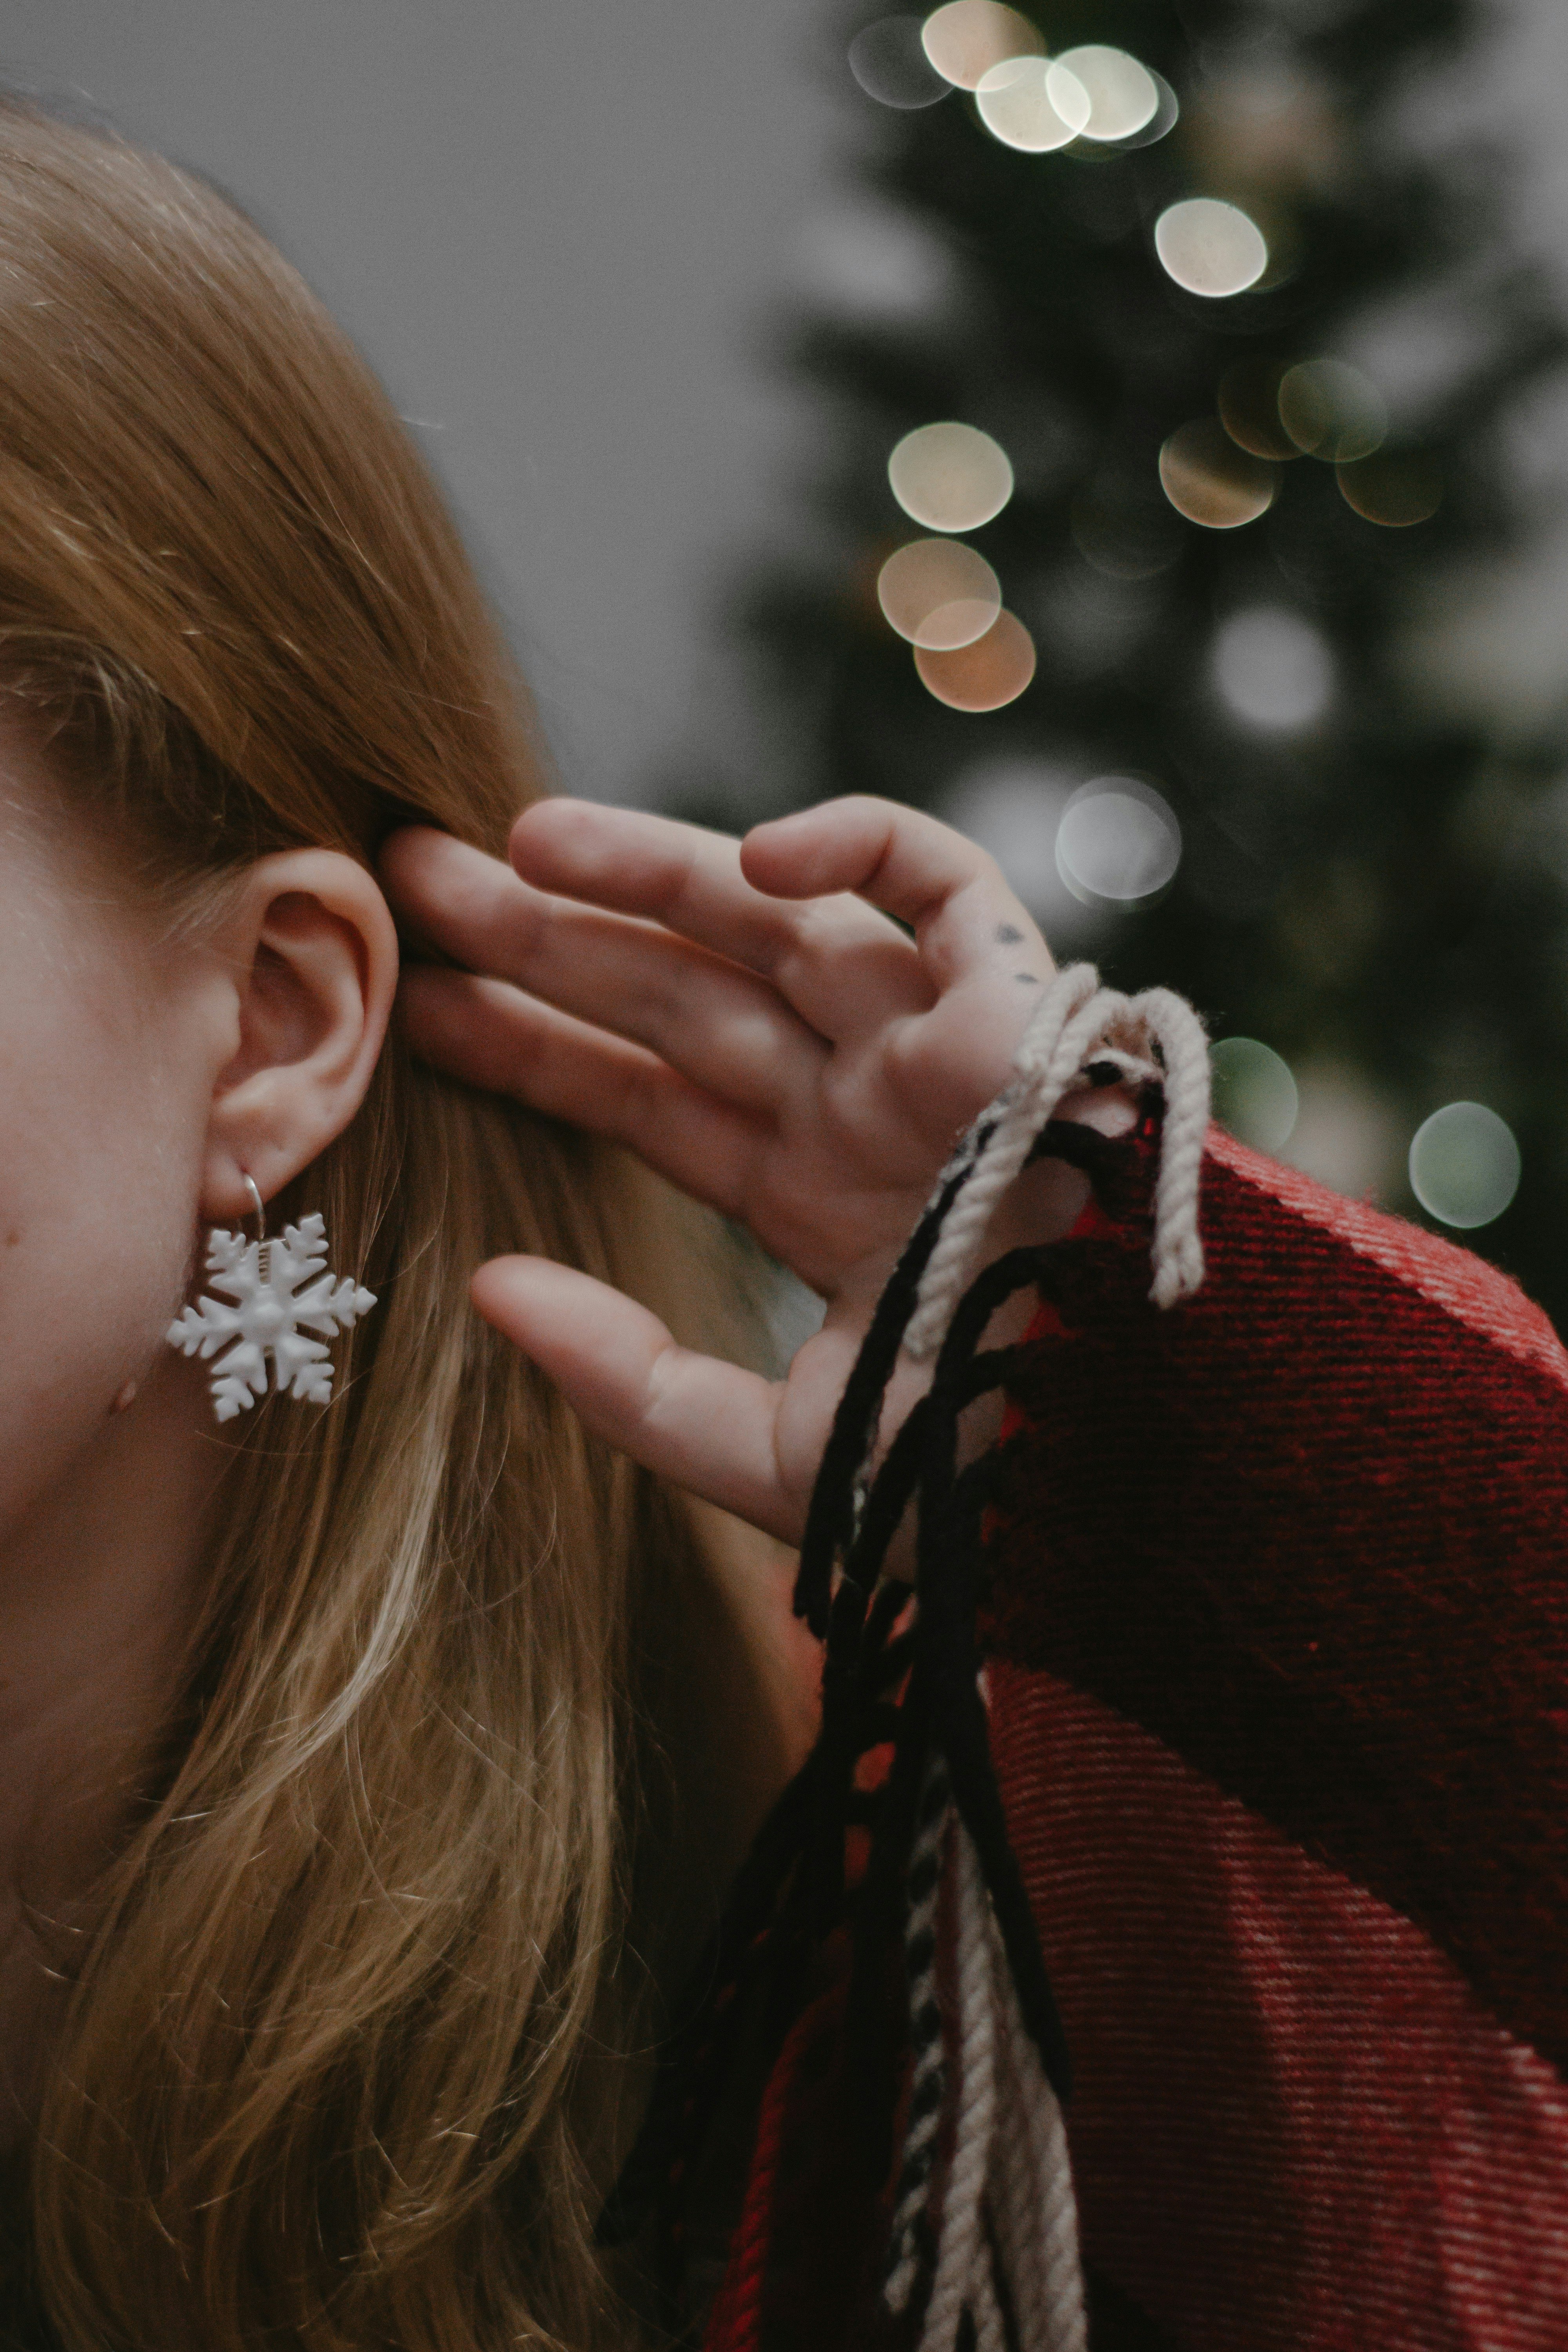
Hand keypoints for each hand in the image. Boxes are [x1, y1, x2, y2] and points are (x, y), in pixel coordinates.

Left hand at [380, 796, 1084, 1543]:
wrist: (1130, 1478)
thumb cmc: (982, 1479)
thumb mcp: (772, 1456)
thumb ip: (630, 1382)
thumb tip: (486, 1287)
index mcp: (814, 1199)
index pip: (646, 1097)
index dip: (535, 1047)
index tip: (418, 1008)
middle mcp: (864, 1110)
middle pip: (683, 994)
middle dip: (553, 937)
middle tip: (416, 881)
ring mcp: (936, 1054)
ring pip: (779, 919)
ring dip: (653, 868)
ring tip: (516, 840)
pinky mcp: (1023, 1014)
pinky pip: (947, 887)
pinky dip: (868, 848)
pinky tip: (759, 852)